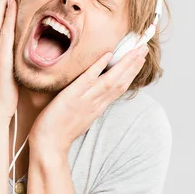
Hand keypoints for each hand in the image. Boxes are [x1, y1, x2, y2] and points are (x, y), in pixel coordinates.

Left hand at [28, 44, 148, 153]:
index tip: (140, 59)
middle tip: (145, 48)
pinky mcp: (72, 96)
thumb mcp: (82, 117)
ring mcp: (86, 99)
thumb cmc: (61, 131)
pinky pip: (88, 79)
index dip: (132, 72)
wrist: (49, 145)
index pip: (120, 87)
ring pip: (111, 80)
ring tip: (136, 50)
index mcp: (99, 107)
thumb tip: (95, 92)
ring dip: (125, 64)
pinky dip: (99, 66)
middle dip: (134, 64)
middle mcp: (96, 102)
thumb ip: (90, 104)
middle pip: (121, 81)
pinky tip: (108, 55)